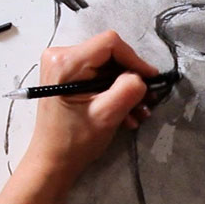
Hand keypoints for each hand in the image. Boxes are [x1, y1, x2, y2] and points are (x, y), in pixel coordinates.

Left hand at [24, 30, 157, 186]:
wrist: (53, 160)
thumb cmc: (75, 140)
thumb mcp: (107, 116)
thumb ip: (128, 90)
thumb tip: (142, 78)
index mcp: (65, 61)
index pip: (110, 43)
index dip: (135, 59)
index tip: (151, 80)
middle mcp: (61, 56)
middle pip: (110, 55)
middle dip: (131, 79)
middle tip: (147, 102)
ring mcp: (63, 65)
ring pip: (108, 67)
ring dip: (126, 90)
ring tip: (138, 113)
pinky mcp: (68, 76)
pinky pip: (100, 77)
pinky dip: (115, 93)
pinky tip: (126, 114)